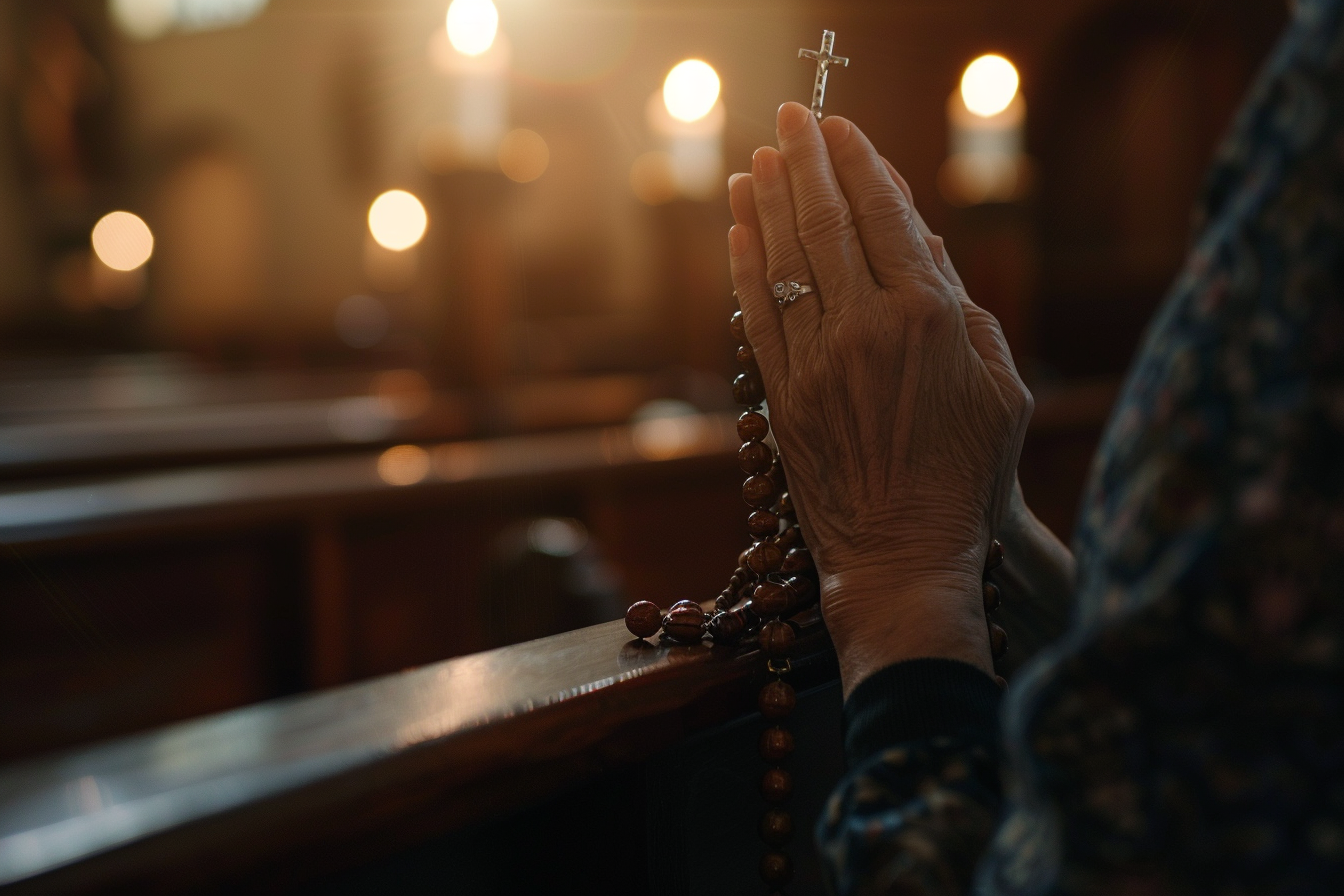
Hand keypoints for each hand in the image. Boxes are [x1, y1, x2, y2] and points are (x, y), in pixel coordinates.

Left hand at [727, 102, 1032, 688]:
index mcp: (929, 319)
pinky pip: (757, 316)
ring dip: (769, 202)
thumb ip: (966, 312)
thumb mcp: (999, 391)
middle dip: (807, 162)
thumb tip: (925, 246)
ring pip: (784, 262)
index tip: (843, 129)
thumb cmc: (966, 479)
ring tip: (758, 158)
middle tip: (791, 118)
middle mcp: (866, 329)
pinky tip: (738, 228)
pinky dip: (744, 266)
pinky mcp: (781, 396)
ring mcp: (816, 362)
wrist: (903, 557)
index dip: (861, 166)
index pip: (886, 217)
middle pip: (827, 224)